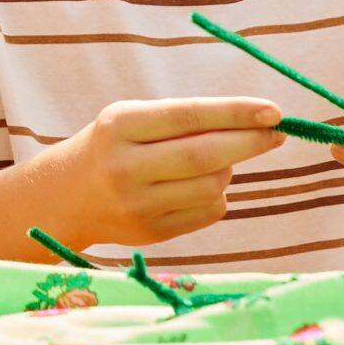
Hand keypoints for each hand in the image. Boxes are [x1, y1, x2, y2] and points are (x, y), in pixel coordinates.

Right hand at [53, 94, 288, 250]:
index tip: (274, 111)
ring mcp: (138, 205)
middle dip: (250, 143)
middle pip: (205, 156)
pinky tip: (198, 186)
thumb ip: (184, 120)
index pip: (189, 116)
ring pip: (211, 186)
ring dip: (228, 170)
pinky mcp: (151, 233)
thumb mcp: (133, 119)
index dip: (236, 113)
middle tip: (278, 133)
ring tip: (215, 160)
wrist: (65, 195)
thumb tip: (256, 123)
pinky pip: (207, 212)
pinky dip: (216, 194)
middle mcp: (126, 167)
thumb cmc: (113, 145)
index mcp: (121, 125)